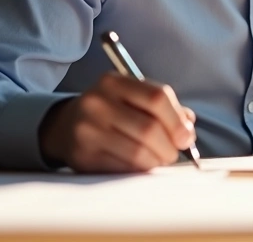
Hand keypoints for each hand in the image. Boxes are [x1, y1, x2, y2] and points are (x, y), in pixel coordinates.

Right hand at [39, 72, 197, 171]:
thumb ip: (163, 107)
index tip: (186, 136)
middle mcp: (97, 103)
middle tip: (174, 153)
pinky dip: (140, 170)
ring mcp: (87, 130)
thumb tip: (188, 127)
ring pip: (138, 152)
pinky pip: (123, 168)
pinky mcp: (83, 156)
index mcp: (113, 82)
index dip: (177, 120)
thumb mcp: (132, 97)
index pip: (157, 97)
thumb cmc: (110, 111)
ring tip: (158, 159)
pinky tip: (141, 165)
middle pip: (150, 128)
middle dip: (170, 146)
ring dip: (157, 160)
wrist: (64, 126)